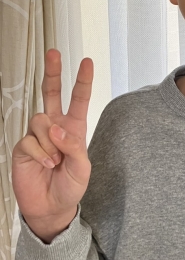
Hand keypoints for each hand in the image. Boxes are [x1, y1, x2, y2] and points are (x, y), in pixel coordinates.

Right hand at [12, 49, 93, 240]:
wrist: (51, 207)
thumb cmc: (70, 186)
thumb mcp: (83, 167)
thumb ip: (73, 146)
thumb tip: (57, 128)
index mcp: (74, 127)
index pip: (78, 99)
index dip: (82, 80)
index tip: (87, 61)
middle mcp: (55, 127)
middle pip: (51, 93)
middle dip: (53, 72)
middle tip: (54, 52)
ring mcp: (38, 135)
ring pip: (41, 120)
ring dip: (50, 141)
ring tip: (55, 161)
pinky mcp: (23, 146)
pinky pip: (30, 140)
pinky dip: (40, 154)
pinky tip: (45, 165)